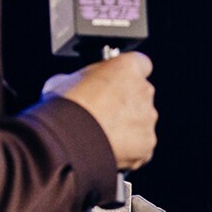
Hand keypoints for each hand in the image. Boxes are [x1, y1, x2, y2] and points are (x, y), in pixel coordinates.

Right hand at [44, 52, 156, 170]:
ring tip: (103, 133)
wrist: (69, 139)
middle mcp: (144, 89)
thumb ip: (79, 79)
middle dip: (126, 103)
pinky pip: (142, 143)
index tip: (114, 83)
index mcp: (128, 67)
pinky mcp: (147, 141)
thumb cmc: (67, 106)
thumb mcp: (63, 80)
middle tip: (103, 113)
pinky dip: (130, 147)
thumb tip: (70, 85)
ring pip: (142, 120)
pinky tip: (109, 146)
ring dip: (128, 125)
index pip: (140, 64)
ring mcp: (148, 117)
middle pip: (141, 94)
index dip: (125, 75)